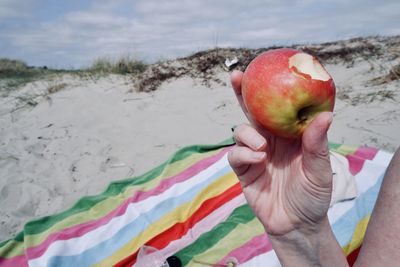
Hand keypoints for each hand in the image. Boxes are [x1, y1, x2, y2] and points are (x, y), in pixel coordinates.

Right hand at [228, 70, 333, 235]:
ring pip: (240, 131)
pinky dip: (243, 153)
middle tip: (237, 76)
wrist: (297, 224)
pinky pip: (235, 154)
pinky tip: (258, 160)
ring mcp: (254, 154)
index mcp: (289, 135)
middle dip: (242, 93)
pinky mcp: (243, 169)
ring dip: (248, 134)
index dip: (269, 88)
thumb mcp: (319, 170)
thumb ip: (317, 144)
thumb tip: (326, 115)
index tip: (265, 67)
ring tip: (263, 148)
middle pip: (251, 111)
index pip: (277, 107)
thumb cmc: (313, 196)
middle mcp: (270, 140)